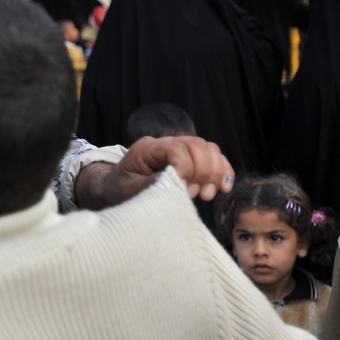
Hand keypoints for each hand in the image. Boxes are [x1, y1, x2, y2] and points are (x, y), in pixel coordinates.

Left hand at [74, 136, 234, 209]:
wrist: (116, 189)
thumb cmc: (120, 192)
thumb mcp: (129, 192)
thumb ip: (153, 185)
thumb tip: (178, 183)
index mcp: (146, 149)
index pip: (176, 149)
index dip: (185, 169)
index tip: (184, 190)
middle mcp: (164, 144)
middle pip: (197, 145)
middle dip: (204, 171)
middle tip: (197, 194)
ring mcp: (178, 149)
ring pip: (208, 149)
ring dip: (215, 172)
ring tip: (207, 194)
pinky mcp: (189, 159)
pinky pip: (213, 157)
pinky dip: (222, 171)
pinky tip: (223, 187)